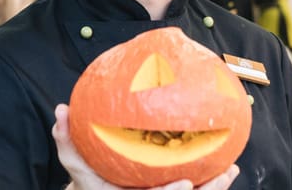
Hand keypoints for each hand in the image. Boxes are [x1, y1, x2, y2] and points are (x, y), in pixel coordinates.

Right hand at [52, 104, 238, 189]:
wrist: (105, 189)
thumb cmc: (91, 178)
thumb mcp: (78, 163)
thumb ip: (67, 140)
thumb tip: (61, 109)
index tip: (186, 182)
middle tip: (224, 175)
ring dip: (214, 186)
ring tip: (231, 169)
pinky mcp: (172, 189)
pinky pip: (196, 188)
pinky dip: (211, 178)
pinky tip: (226, 164)